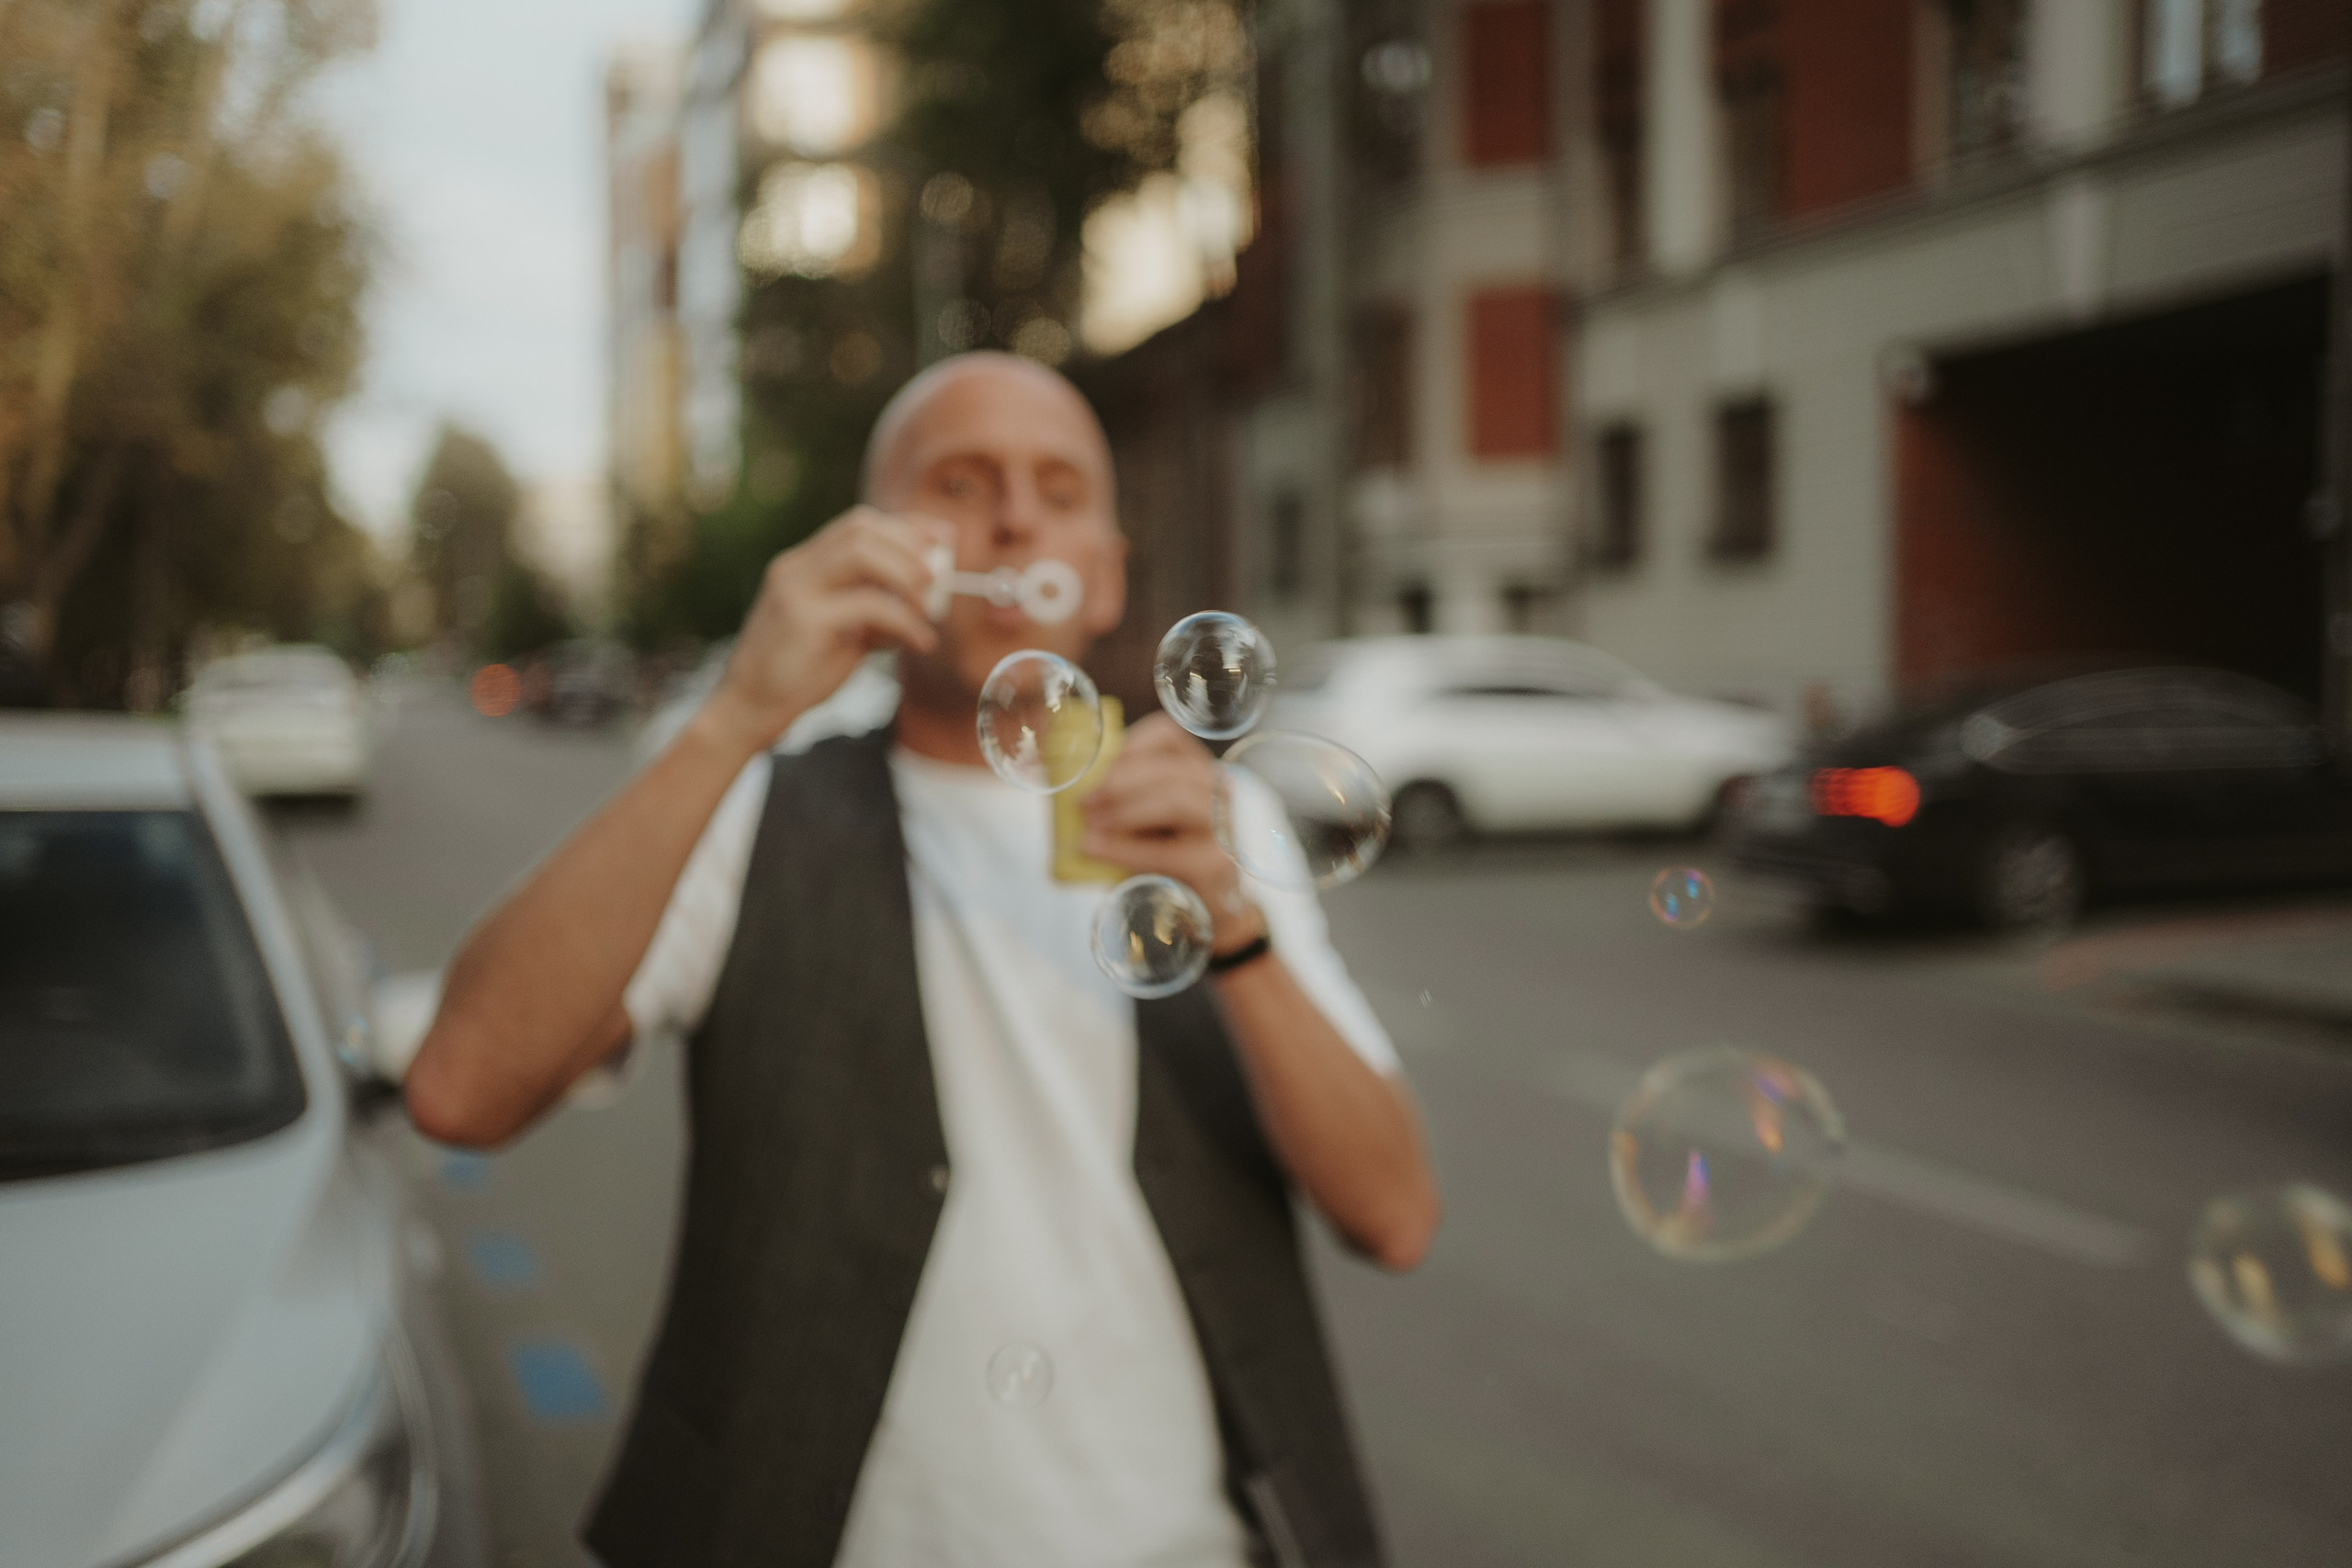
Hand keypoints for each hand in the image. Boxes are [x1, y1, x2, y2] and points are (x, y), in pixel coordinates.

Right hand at [694, 507, 949, 758]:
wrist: (748, 709)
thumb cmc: (796, 675)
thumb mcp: (841, 635)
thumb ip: (872, 612)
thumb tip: (920, 602)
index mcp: (802, 565)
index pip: (858, 525)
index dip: (907, 526)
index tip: (943, 540)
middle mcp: (796, 568)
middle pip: (862, 528)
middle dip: (909, 545)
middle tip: (939, 577)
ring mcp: (796, 589)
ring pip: (862, 552)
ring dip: (906, 573)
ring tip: (929, 605)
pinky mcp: (803, 619)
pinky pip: (868, 604)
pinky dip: (903, 620)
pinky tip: (919, 641)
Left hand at [1080, 714, 1265, 954]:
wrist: (1201, 911)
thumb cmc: (1164, 859)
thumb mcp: (1144, 822)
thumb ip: (1119, 802)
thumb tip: (1069, 793)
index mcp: (1195, 770)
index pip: (1168, 736)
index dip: (1130, 744)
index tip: (1097, 765)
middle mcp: (1217, 791)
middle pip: (1170, 770)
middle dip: (1120, 782)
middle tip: (1083, 802)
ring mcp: (1223, 827)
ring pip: (1174, 801)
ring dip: (1124, 810)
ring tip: (1090, 825)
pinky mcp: (1214, 865)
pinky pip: (1166, 851)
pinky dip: (1124, 849)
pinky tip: (1096, 849)